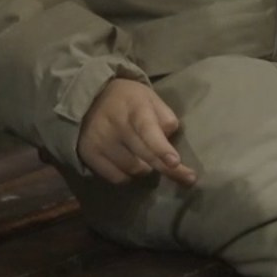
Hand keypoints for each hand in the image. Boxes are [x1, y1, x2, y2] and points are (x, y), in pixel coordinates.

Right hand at [77, 77, 196, 185]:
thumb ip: (164, 116)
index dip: (161, 148)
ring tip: (144, 156)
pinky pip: (117, 178)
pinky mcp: (89, 155)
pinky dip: (128, 175)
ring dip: (145, 168)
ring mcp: (100, 141)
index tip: (174, 162)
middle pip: (145, 155)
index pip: (147, 130)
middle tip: (188, 178)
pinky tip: (128, 162)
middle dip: (168, 169)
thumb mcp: (149, 98)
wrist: (88, 98)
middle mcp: (115, 125)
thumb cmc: (127, 100)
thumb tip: (170, 137)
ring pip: (133, 170)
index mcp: (134, 107)